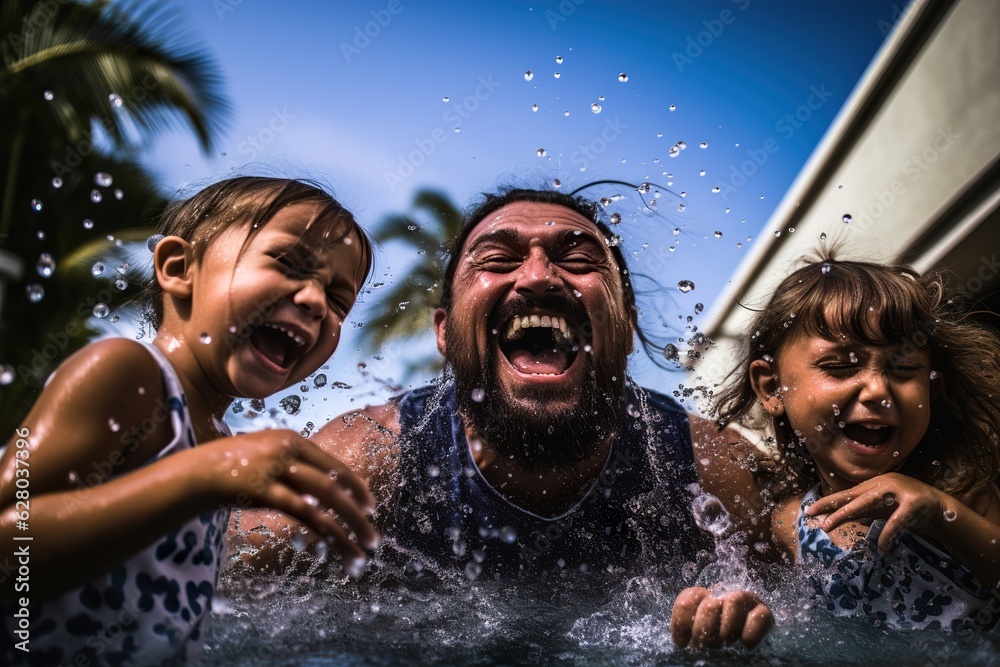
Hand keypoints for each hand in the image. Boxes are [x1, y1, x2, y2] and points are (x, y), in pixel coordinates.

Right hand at [193, 429, 378, 566]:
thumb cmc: (227, 467)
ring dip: (348, 525)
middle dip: (357, 510)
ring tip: (363, 548)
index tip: (369, 505)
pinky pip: (301, 512)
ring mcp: (275, 469)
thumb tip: (319, 493)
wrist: (193, 472)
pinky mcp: (262, 490)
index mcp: (290, 440)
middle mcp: (287, 450)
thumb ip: (290, 466)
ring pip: (324, 499)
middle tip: (374, 533)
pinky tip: (334, 545)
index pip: (332, 464)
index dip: (354, 486)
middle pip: (333, 482)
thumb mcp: (263, 455)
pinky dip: (322, 529)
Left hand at [670, 587, 772, 648]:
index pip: (686, 602)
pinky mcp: (765, 612)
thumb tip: (682, 641)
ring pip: (734, 601)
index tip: (683, 643)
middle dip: (705, 631)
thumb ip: (686, 629)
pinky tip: (745, 644)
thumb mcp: (697, 635)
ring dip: (726, 630)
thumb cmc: (716, 641)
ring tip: (725, 643)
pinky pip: (760, 615)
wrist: (749, 652)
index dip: (681, 625)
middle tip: (705, 646)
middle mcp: (722, 594)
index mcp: (701, 597)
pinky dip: (750, 632)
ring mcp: (745, 600)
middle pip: (709, 605)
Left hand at [805, 472, 944, 554]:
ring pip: (867, 503)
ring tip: (828, 525)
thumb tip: (842, 518)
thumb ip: (864, 512)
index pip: (848, 494)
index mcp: (875, 485)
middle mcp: (884, 484)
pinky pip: (896, 521)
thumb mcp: (883, 509)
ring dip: (846, 514)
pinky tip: (881, 547)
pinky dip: (887, 534)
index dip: (830, 502)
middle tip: (813, 516)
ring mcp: (899, 491)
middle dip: (831, 506)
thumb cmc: (907, 508)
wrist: (941, 507)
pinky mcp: (914, 504)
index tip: (811, 510)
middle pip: (853, 496)